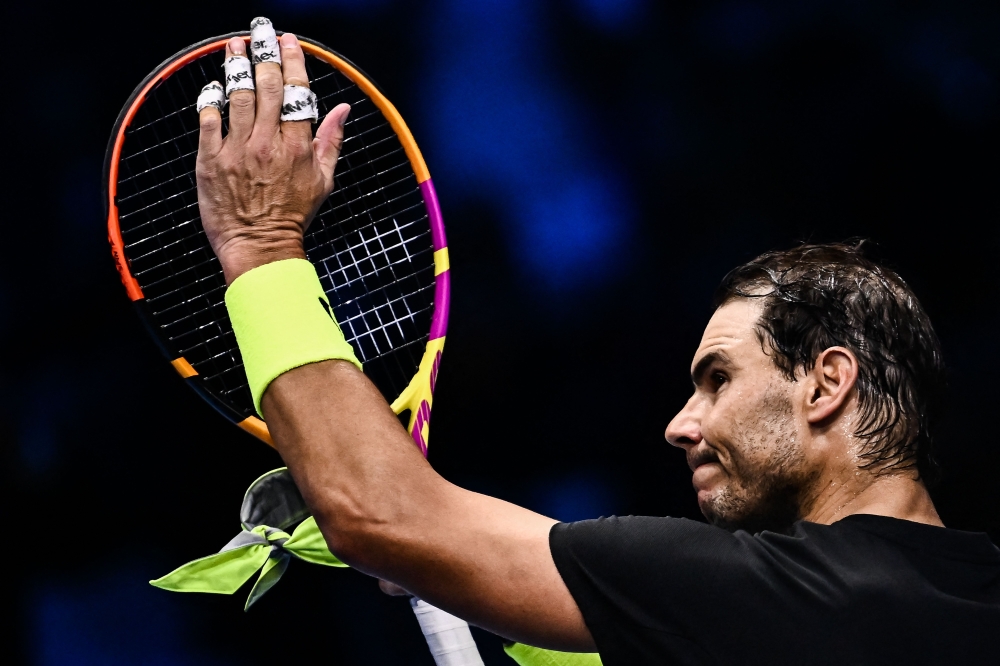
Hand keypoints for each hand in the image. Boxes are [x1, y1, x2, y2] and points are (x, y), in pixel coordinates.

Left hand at [195, 32, 350, 283]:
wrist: (260, 248)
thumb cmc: (291, 218)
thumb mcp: (324, 182)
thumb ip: (331, 141)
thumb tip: (342, 110)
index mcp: (297, 147)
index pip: (295, 93)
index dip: (293, 62)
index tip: (290, 43)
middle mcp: (267, 143)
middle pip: (266, 86)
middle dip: (265, 52)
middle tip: (261, 31)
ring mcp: (237, 150)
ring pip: (237, 96)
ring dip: (236, 65)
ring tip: (235, 45)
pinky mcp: (211, 161)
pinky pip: (208, 120)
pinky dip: (211, 99)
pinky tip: (214, 85)